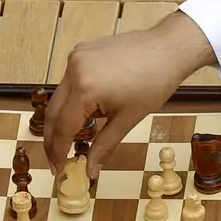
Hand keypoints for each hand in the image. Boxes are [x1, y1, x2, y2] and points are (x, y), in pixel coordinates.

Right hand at [45, 11, 216, 177]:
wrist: (167, 49)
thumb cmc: (154, 82)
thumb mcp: (127, 120)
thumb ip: (104, 146)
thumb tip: (90, 171)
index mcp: (85, 89)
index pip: (63, 128)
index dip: (58, 152)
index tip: (58, 169)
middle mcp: (74, 70)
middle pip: (53, 113)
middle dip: (53, 139)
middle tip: (56, 161)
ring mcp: (75, 58)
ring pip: (59, 97)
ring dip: (63, 119)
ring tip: (71, 140)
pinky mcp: (81, 52)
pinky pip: (69, 81)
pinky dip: (73, 99)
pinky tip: (85, 112)